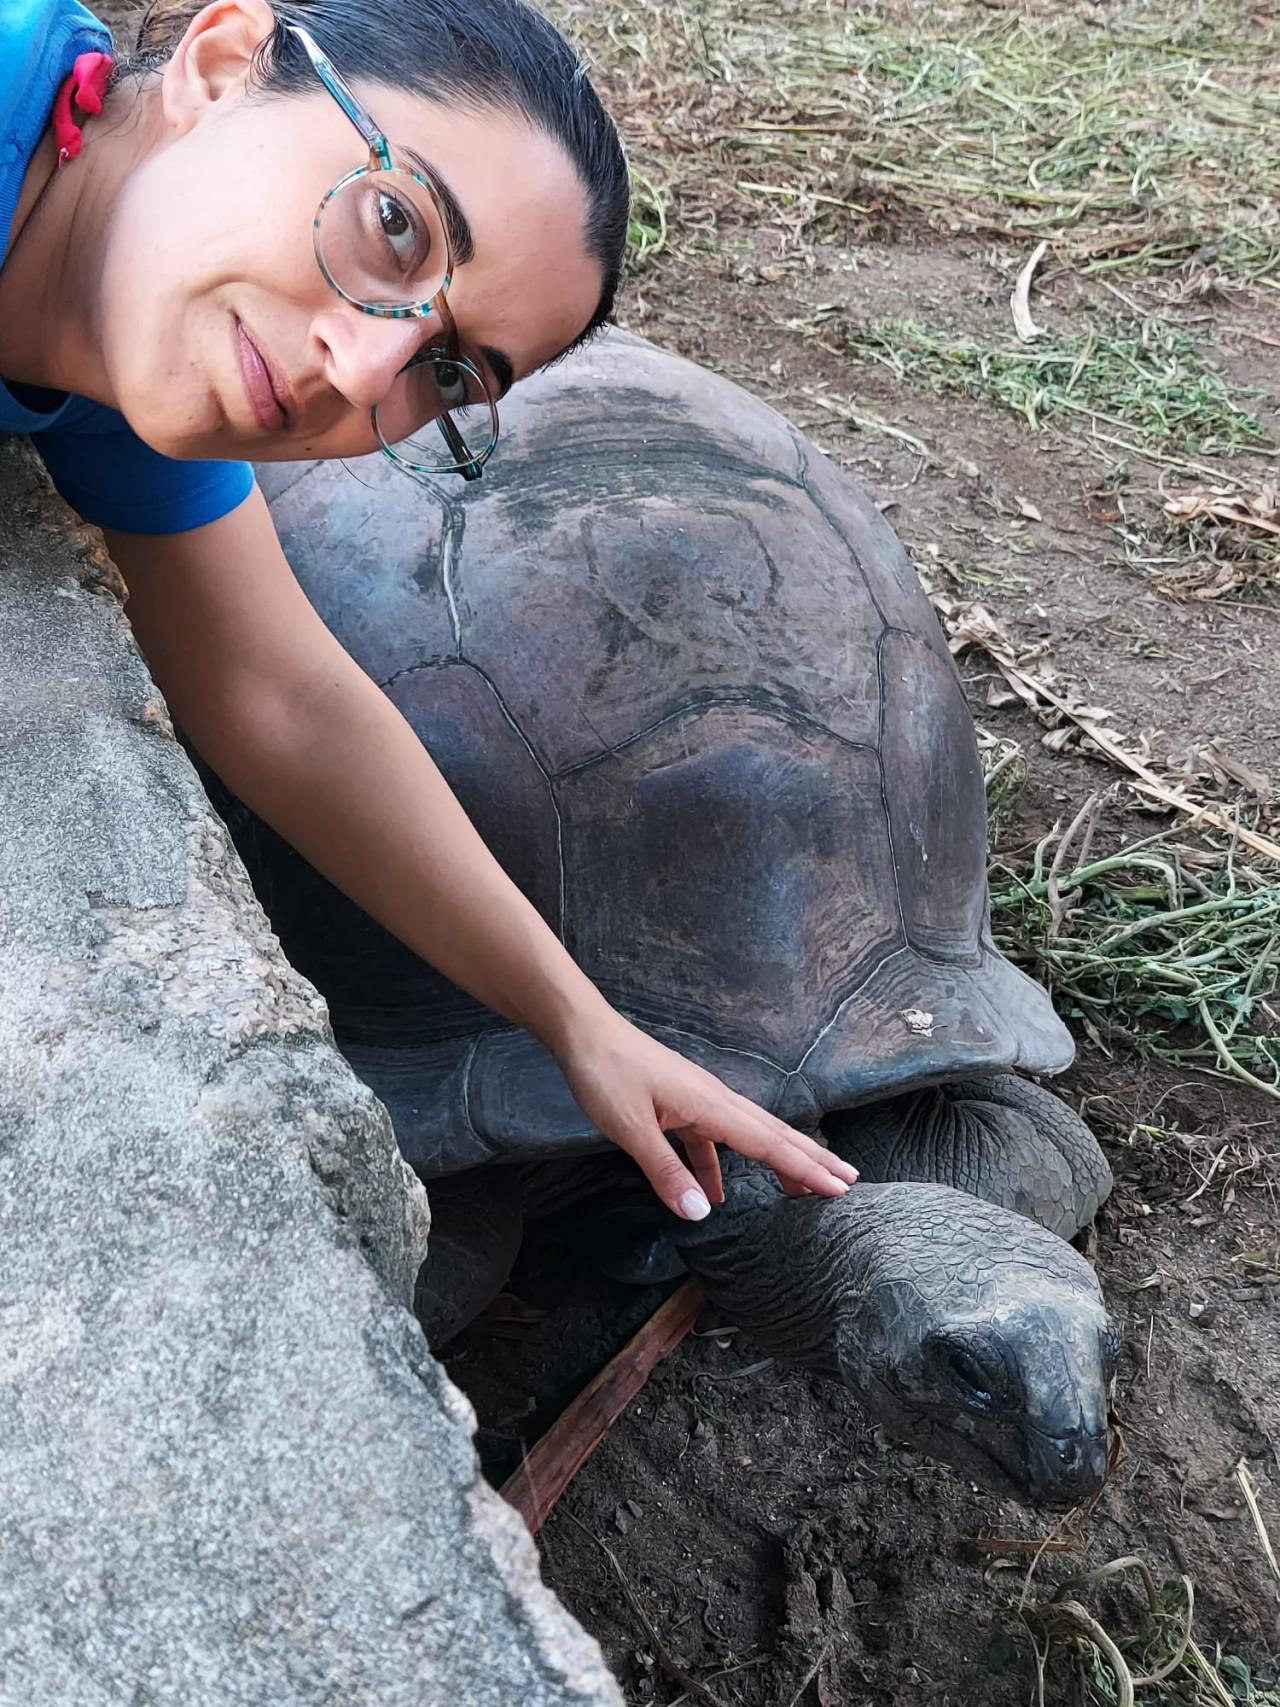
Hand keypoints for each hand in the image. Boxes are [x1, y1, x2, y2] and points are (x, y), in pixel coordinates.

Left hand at [556, 1008, 857, 1218]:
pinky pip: (712, 1140)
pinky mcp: (681, 1103)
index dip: (804, 1168)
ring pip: (749, 1135)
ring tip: (801, 1188)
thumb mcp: (631, 1129)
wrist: (584, 1033)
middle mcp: (714, 1100)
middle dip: (810, 1159)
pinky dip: (720, 1166)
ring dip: (776, 1160)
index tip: (839, 1188)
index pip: (768, 1143)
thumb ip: (666, 1171)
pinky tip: (715, 1193)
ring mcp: (699, 1100)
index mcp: (711, 1105)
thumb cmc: (606, 1074)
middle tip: (847, 1183)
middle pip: (773, 1134)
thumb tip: (703, 1214)